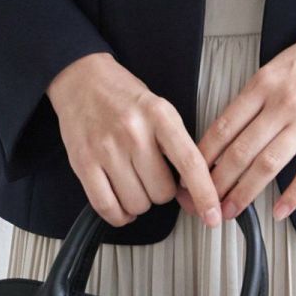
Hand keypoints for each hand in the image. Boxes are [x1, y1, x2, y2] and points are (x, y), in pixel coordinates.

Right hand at [48, 52, 224, 229]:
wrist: (82, 79)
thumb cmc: (125, 97)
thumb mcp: (159, 108)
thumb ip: (176, 144)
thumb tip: (191, 190)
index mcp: (160, 115)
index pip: (190, 162)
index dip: (205, 194)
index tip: (213, 216)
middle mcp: (134, 132)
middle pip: (162, 192)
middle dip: (162, 192)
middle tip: (152, 175)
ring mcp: (106, 149)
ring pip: (137, 204)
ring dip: (139, 202)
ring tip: (134, 181)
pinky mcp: (83, 163)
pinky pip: (107, 207)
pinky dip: (119, 215)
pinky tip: (121, 203)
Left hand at [174, 14, 295, 224]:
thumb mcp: (277, 66)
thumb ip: (256, 97)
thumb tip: (233, 132)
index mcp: (263, 84)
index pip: (223, 127)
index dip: (203, 157)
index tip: (192, 174)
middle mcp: (281, 103)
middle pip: (240, 151)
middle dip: (217, 183)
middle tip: (204, 202)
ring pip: (268, 165)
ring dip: (245, 193)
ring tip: (231, 211)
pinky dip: (293, 195)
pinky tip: (280, 210)